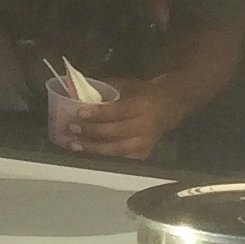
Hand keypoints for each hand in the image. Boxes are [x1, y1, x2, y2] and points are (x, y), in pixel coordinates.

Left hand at [63, 75, 191, 161]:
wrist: (172, 105)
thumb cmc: (146, 93)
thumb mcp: (129, 85)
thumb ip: (107, 90)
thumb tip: (80, 91)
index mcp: (141, 107)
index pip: (117, 112)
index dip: (97, 113)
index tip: (79, 112)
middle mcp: (144, 127)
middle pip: (114, 132)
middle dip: (91, 131)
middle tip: (72, 128)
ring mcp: (145, 143)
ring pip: (116, 149)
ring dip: (93, 147)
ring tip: (75, 144)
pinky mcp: (144, 153)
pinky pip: (121, 158)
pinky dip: (104, 156)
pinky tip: (89, 153)